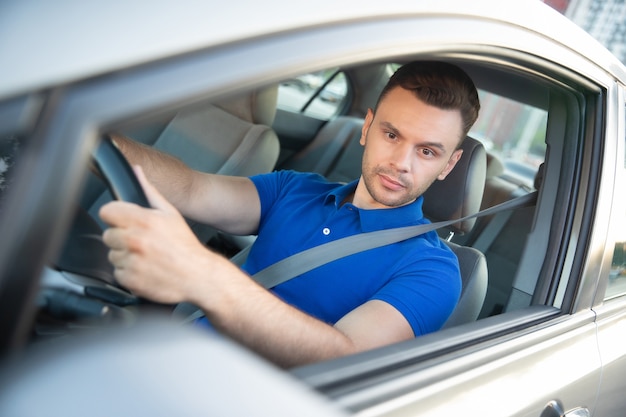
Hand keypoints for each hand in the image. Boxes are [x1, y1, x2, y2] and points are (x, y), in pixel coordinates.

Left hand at [99, 166, 216, 303]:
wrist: (198, 276)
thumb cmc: (185, 245)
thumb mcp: (171, 213)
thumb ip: (150, 191)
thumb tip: (137, 171)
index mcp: (143, 220)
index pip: (107, 211)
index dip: (116, 216)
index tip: (124, 221)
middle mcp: (134, 240)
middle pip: (108, 234)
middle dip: (121, 237)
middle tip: (142, 241)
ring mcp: (131, 261)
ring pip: (112, 255)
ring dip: (125, 256)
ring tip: (146, 257)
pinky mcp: (130, 280)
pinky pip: (118, 273)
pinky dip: (129, 273)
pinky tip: (145, 269)